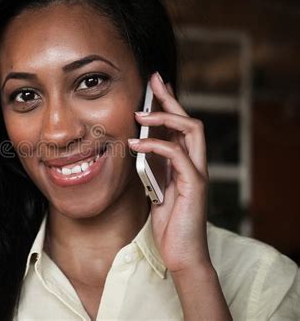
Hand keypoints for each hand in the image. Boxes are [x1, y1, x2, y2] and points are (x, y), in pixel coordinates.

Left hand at [128, 72, 210, 273]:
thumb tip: (137, 147)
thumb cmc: (169, 223)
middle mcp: (195, 163)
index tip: (154, 86)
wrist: (182, 254)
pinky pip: (177, 154)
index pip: (179, 126)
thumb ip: (153, 168)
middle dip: (170, 98)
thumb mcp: (156, 188)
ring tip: (139, 114)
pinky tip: (135, 144)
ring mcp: (197, 172)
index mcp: (185, 163)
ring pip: (190, 130)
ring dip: (164, 117)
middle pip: (188, 120)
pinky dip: (155, 145)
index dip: (168, 104)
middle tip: (153, 81)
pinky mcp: (195, 184)